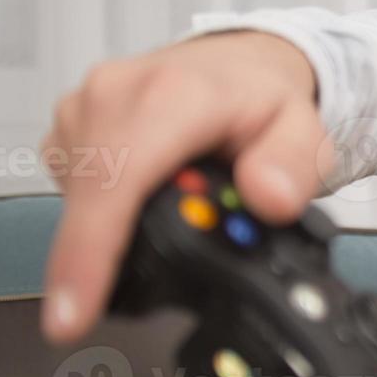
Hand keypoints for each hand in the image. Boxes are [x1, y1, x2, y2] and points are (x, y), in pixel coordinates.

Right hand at [39, 31, 322, 343]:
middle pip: (90, 202)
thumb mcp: (307, 132)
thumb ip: (295, 167)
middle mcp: (116, 94)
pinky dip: (111, 206)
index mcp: (174, 96)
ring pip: (82, 200)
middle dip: (117, 252)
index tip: (71, 313)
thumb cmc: (264, 98)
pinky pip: (76, 188)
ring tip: (183, 201)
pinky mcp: (69, 126)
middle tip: (182, 256)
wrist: (239, 64)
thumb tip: (269, 198)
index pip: (118, 178)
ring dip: (120, 224)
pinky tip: (153, 192)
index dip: (89, 252)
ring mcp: (84, 108)